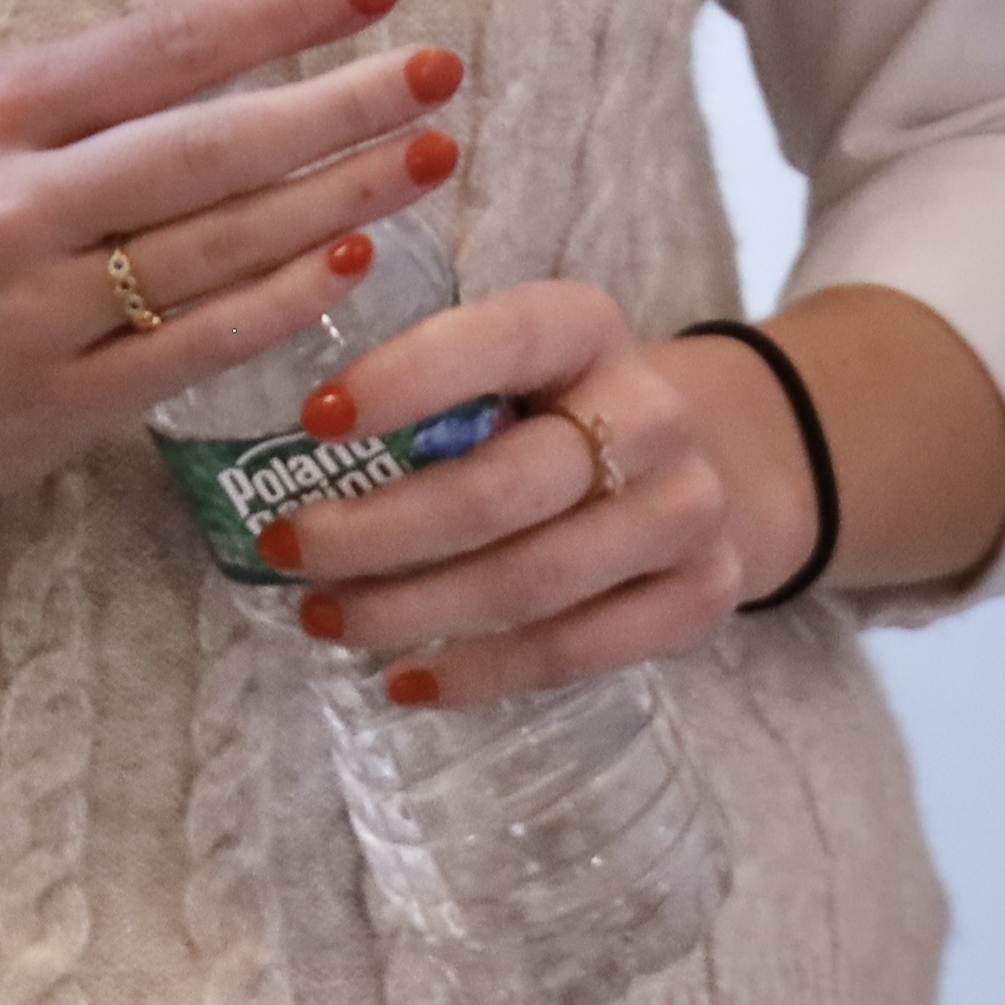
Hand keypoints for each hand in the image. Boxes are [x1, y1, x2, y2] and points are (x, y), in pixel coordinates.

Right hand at [0, 0, 468, 580]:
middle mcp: (19, 204)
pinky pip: (203, 342)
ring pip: (223, 243)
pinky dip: (283, 297)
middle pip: (213, 143)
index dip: (283, 12)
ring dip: (339, 196)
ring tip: (427, 154)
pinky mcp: (69, 403)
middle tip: (438, 70)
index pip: (168, 45)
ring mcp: (45, 310)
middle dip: (341, 102)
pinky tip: (353, 260)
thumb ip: (108, 71)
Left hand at [254, 285, 788, 708]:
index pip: (499, 340)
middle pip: (502, 488)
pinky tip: (404, 678)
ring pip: (530, 580)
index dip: (406, 379)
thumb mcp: (521, 361)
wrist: (721, 457)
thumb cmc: (567, 407)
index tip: (312, 419)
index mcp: (588, 326)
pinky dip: (477, 673)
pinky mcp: (701, 597)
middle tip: (288, 551)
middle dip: (378, 530)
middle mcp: (651, 411)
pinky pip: (573, 650)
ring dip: (411, 610)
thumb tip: (284, 449)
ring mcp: (686, 509)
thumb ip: (438, 389)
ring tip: (323, 619)